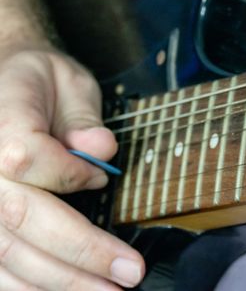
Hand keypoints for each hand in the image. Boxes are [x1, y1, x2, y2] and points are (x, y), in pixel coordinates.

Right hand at [0, 48, 144, 288]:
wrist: (3, 83)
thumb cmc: (38, 83)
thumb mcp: (68, 80)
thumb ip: (82, 115)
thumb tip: (101, 151)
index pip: (28, 158)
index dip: (70, 174)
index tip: (100, 178)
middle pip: (21, 218)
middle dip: (81, 253)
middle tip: (129, 276)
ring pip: (5, 253)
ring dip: (58, 282)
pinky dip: (26, 286)